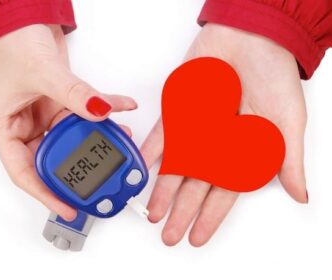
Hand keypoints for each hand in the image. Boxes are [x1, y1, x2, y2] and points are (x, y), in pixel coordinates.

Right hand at [0, 24, 136, 220]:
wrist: (20, 15)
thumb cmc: (9, 42)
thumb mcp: (41, 73)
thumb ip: (73, 95)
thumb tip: (99, 112)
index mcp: (6, 128)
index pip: (23, 172)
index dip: (44, 194)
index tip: (66, 207)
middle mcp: (25, 125)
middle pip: (51, 158)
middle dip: (77, 167)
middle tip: (100, 178)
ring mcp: (45, 113)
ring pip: (73, 136)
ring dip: (97, 138)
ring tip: (119, 142)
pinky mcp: (62, 100)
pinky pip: (85, 111)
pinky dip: (104, 109)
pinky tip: (121, 107)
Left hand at [142, 23, 306, 246]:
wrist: (251, 37)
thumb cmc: (273, 74)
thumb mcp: (287, 121)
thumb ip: (286, 159)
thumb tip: (300, 194)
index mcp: (241, 151)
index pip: (224, 193)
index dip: (210, 216)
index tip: (196, 236)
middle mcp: (216, 144)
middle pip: (196, 186)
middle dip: (182, 212)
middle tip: (169, 235)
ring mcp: (196, 128)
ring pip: (176, 166)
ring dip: (164, 189)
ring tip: (154, 212)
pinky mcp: (179, 110)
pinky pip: (163, 134)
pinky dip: (152, 150)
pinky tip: (144, 169)